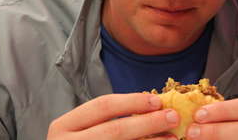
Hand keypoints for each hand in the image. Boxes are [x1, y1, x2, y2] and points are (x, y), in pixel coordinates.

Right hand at [47, 93, 178, 139]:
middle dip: (148, 122)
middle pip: (115, 130)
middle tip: (173, 117)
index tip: (157, 100)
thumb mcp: (84, 129)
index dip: (132, 101)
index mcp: (64, 126)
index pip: (103, 106)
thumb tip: (152, 106)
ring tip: (173, 138)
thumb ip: (109, 119)